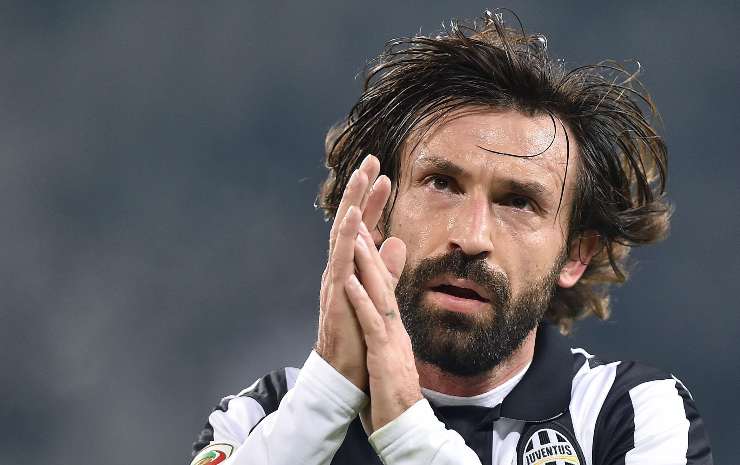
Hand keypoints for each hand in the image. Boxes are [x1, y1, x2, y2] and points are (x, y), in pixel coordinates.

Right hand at [315, 155, 390, 389]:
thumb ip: (386, 269)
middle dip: (361, 190)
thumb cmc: (359, 337)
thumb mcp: (379, 294)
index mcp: (353, 268)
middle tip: (371, 160)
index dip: (374, 202)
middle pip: (350, 221)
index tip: (386, 176)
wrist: (346, 372)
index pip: (364, 228)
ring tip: (362, 174)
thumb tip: (397, 241)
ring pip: (343, 231)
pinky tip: (355, 212)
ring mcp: (336, 277)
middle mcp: (341, 267)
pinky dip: (348, 233)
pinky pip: (341, 257)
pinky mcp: (336, 291)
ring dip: (354, 202)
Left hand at [345, 221, 422, 432]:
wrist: (405, 426)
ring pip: (377, 294)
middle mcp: (392, 326)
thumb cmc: (393, 392)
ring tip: (355, 235)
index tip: (361, 225)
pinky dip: (361, 301)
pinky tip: (351, 282)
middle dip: (370, 245)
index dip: (371, 253)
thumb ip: (388, 327)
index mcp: (390, 325)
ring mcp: (390, 339)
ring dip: (366, 264)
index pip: (380, 283)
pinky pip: (371, 324)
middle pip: (381, 280)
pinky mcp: (383, 356)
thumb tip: (386, 308)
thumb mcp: (390, 353)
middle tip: (361, 213)